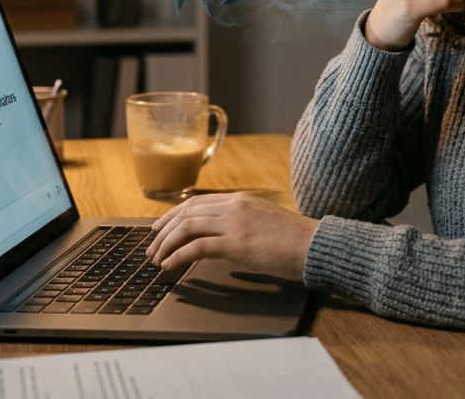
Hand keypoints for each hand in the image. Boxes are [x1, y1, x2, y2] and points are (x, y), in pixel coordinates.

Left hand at [147, 192, 318, 279]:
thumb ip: (242, 223)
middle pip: (188, 212)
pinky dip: (178, 256)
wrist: (313, 244)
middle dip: (164, 229)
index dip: (174, 214)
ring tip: (156, 258)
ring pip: (188, 227)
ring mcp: (235, 223)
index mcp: (240, 199)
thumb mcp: (264, 221)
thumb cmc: (293, 239)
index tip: (160, 226)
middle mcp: (234, 206)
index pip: (198, 202)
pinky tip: (169, 266)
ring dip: (167, 243)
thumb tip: (224, 237)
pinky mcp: (236, 243)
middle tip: (151, 245)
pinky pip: (197, 247)